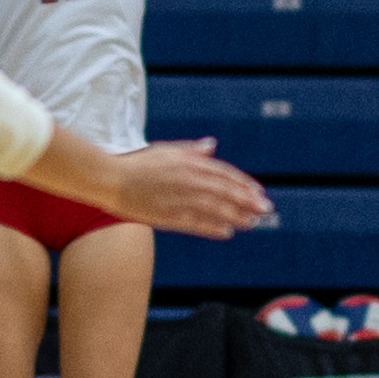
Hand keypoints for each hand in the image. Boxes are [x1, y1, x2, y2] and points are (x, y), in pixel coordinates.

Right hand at [104, 138, 272, 239]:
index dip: (244, 184)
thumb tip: (212, 144)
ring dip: (236, 216)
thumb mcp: (167, 150)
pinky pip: (196, 223)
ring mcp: (179, 198)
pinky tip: (227, 232)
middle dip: (248, 201)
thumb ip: (192, 149)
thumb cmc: (138, 163)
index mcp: (189, 162)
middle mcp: (189, 179)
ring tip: (252, 223)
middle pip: (226, 191)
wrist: (111, 178)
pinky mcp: (168, 215)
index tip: (259, 192)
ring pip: (215, 208)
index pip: (225, 174)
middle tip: (267, 210)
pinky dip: (213, 228)